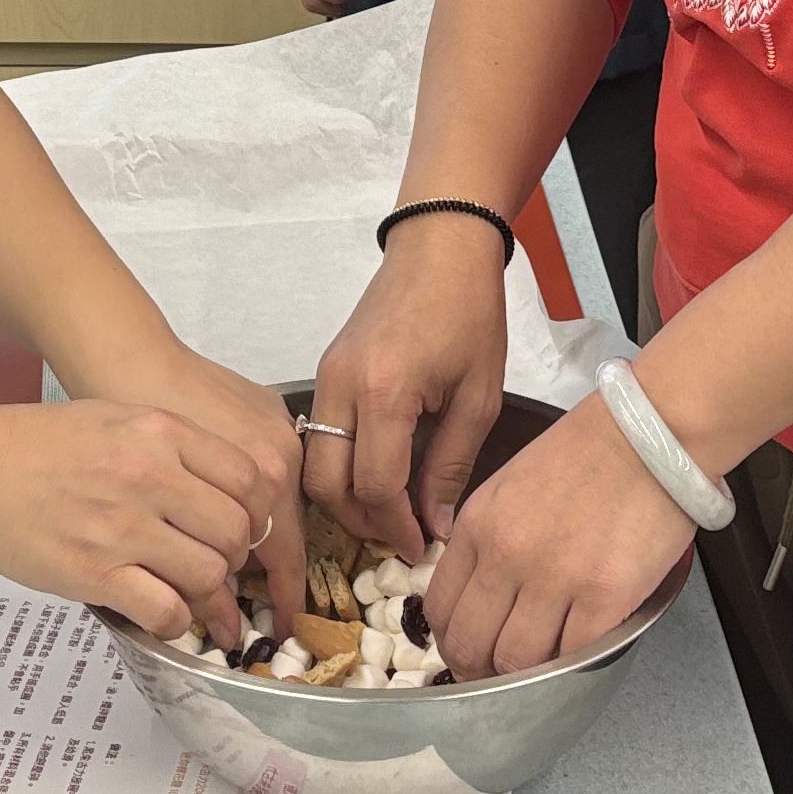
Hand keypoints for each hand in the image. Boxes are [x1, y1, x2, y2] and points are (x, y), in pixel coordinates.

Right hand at [0, 398, 267, 643]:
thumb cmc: (37, 444)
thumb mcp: (115, 417)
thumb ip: (172, 446)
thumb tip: (223, 487)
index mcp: (159, 432)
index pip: (248, 477)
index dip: (255, 510)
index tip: (245, 527)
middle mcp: (148, 476)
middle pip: (237, 530)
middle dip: (238, 557)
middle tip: (221, 565)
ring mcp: (122, 527)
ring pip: (209, 574)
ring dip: (211, 595)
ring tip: (201, 600)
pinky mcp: (95, 573)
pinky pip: (166, 611)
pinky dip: (176, 621)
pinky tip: (165, 615)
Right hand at [302, 214, 509, 556]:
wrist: (439, 247)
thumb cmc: (471, 314)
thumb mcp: (478, 397)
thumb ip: (451, 466)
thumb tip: (434, 527)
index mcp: (384, 391)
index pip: (374, 486)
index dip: (397, 527)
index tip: (421, 546)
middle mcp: (341, 387)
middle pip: (326, 485)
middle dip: (361, 522)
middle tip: (400, 535)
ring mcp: (325, 376)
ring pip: (313, 464)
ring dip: (346, 498)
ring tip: (390, 511)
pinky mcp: (325, 370)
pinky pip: (318, 436)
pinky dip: (341, 466)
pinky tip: (377, 473)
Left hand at [425, 395, 694, 678]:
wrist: (650, 432)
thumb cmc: (588, 452)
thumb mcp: (510, 486)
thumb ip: (488, 539)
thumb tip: (482, 593)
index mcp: (477, 526)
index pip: (439, 608)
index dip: (452, 640)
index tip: (469, 648)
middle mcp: (505, 556)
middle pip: (469, 645)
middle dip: (479, 670)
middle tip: (500, 673)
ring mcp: (553, 579)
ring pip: (516, 662)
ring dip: (525, 674)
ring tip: (542, 665)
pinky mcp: (603, 596)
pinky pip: (571, 656)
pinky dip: (571, 664)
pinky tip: (579, 648)